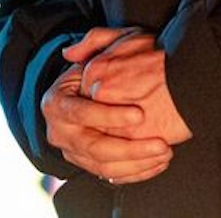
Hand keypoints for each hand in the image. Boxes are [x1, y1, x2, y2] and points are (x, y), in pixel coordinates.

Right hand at [41, 27, 175, 186]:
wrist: (87, 94)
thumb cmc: (94, 70)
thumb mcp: (95, 51)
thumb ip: (91, 42)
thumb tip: (72, 53)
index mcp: (55, 103)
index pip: (80, 113)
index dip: (109, 115)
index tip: (140, 114)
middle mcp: (59, 132)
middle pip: (94, 148)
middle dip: (130, 148)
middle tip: (160, 144)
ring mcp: (73, 152)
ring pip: (105, 168)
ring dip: (138, 164)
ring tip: (165, 152)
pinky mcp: (87, 166)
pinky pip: (113, 177)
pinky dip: (138, 173)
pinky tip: (158, 163)